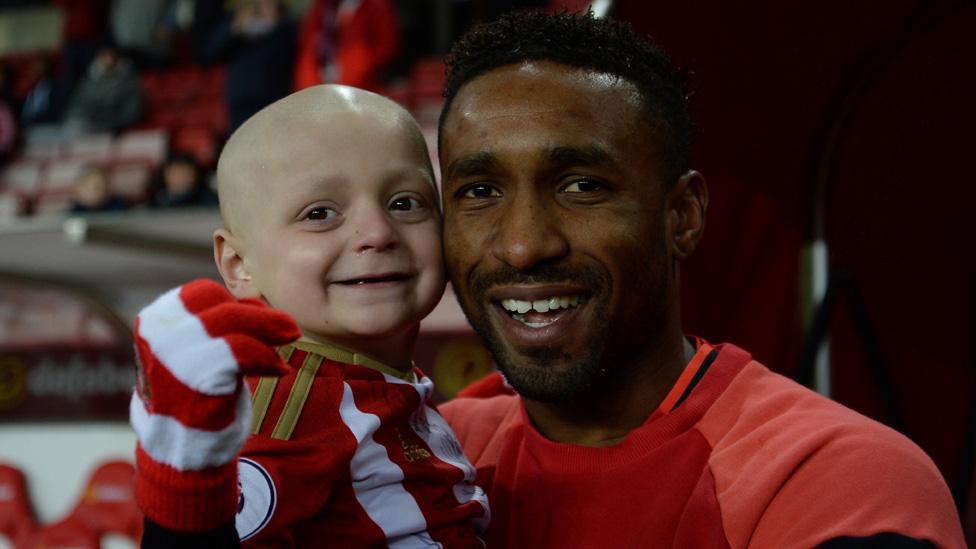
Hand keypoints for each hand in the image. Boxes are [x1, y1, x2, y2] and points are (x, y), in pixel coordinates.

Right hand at [129, 279, 299, 530]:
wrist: (181, 453)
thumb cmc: (193, 396)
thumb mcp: (192, 351)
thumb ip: (212, 324)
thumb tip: (255, 302)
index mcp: (154, 322)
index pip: (202, 293)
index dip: (236, 303)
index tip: (260, 316)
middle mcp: (160, 334)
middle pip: (221, 304)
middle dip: (260, 315)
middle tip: (288, 329)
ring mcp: (176, 355)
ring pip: (236, 323)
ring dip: (270, 332)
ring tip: (287, 345)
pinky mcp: (199, 378)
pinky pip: (244, 352)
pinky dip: (268, 358)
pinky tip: (278, 370)